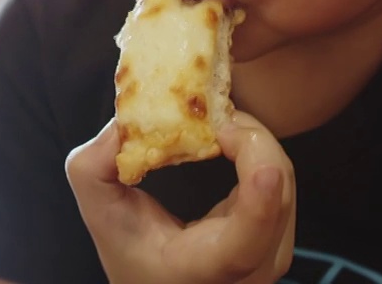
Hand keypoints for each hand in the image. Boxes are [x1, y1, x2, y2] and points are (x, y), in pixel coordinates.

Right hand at [65, 112, 295, 283]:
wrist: (158, 280)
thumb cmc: (130, 248)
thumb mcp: (100, 209)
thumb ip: (97, 165)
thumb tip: (124, 123)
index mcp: (203, 266)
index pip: (245, 244)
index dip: (260, 203)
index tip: (263, 167)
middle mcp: (251, 269)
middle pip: (277, 198)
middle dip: (251, 141)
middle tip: (214, 114)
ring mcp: (273, 254)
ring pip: (285, 183)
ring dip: (254, 141)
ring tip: (216, 125)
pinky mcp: (281, 235)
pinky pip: (283, 182)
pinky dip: (258, 152)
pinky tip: (229, 140)